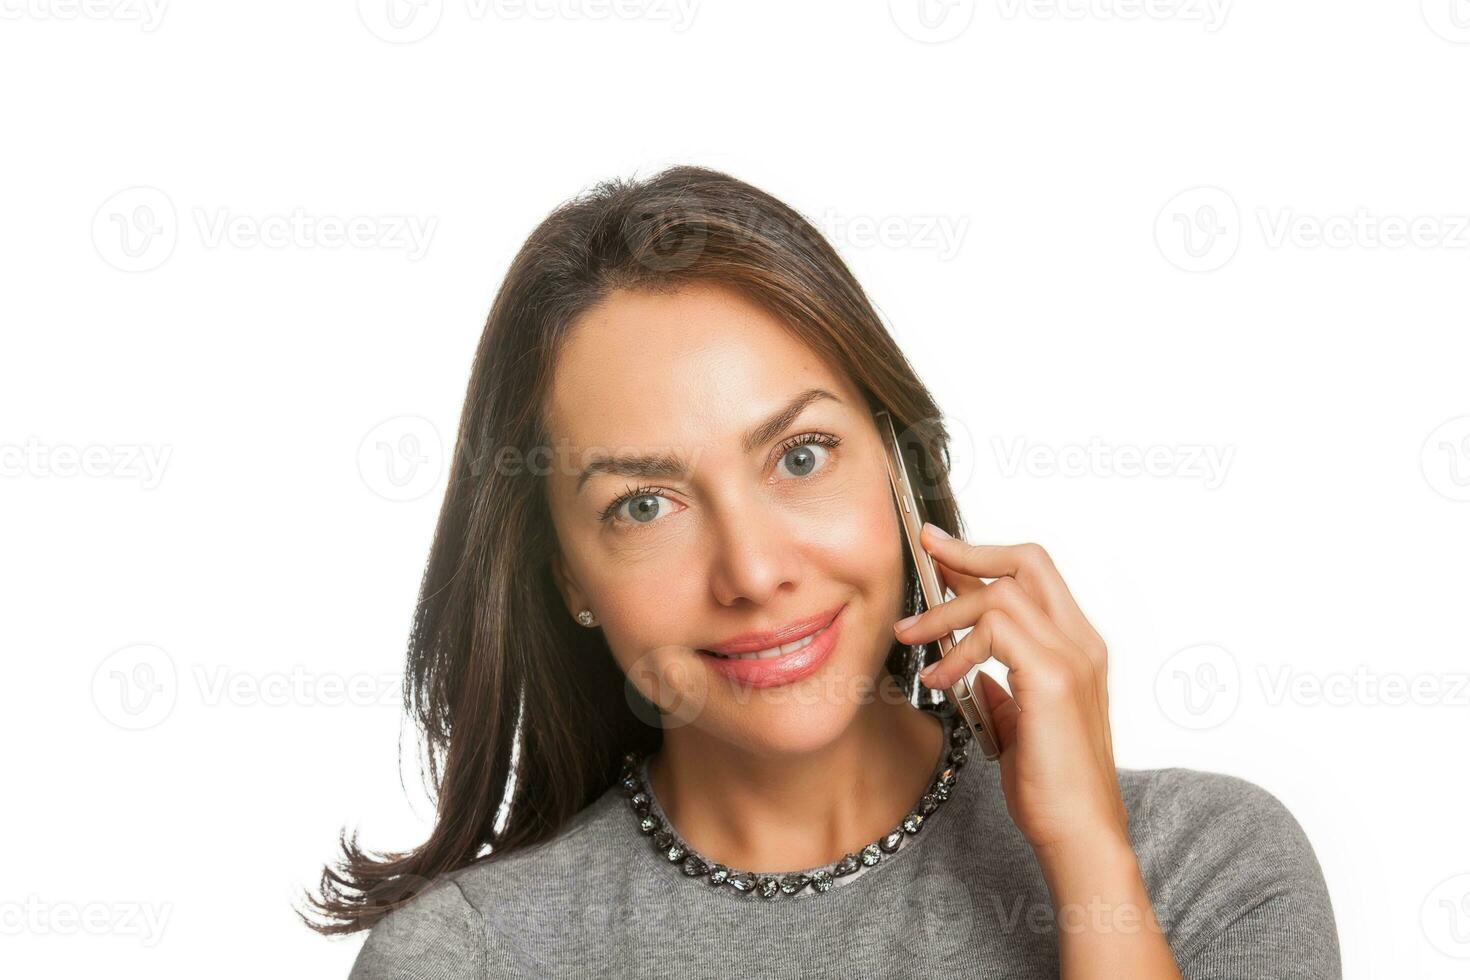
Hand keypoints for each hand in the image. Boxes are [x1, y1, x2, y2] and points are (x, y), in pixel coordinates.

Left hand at [893, 523, 1127, 856]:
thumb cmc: (1052, 786)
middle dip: (970, 550)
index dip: (986, 556)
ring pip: (1000, 595)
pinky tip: (940, 680)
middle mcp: (1082, 643)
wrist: (1078, 832)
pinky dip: (957, 650)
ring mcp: (1072, 657)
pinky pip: (994, 631)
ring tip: (912, 640)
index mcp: (1077, 648)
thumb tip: (972, 668)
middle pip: (1027, 562)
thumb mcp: (1019, 721)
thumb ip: (1002, 686)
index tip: (941, 548)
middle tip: (926, 548)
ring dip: (945, 613)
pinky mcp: (1053, 678)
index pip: (1034, 576)